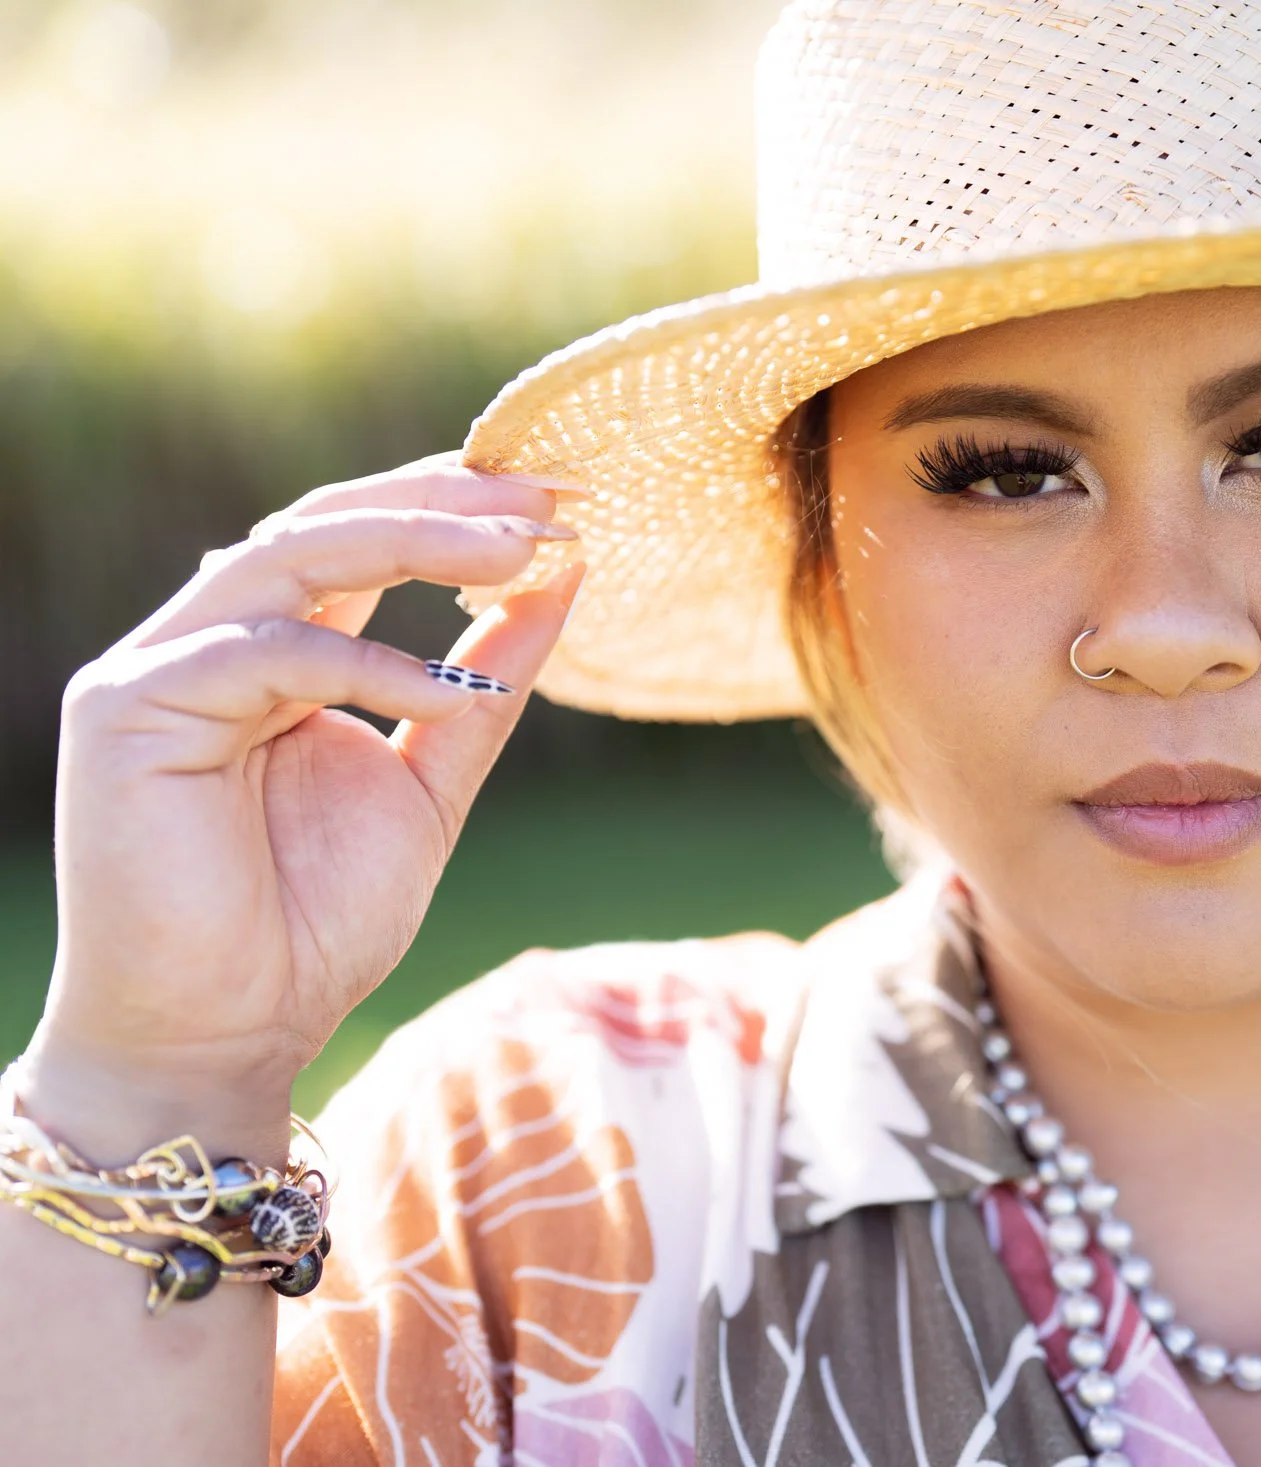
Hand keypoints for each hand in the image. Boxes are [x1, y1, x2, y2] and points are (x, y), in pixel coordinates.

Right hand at [21, 451, 585, 1148]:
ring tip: (520, 553)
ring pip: (284, 555)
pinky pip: (260, 652)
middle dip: (442, 500)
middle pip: (322, 522)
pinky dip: (364, 663)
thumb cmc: (314, 922)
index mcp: (274, 651)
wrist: (227, 1036)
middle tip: (548, 496)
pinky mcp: (124, 712)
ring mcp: (156, 670)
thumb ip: (485, 684)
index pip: (359, 539)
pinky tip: (448, 689)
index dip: (455, 504)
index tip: (562, 495)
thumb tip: (561, 577)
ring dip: (412, 542)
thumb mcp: (431, 782)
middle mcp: (208, 643)